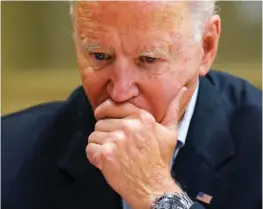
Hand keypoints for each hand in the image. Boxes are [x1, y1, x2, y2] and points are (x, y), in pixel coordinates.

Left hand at [86, 87, 186, 208]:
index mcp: (141, 117)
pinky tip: (106, 161)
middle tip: (116, 144)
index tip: (102, 116)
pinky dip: (94, 156)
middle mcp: (128, 126)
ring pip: (94, 135)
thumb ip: (173, 109)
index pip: (112, 105)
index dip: (103, 111)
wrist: (153, 186)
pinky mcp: (106, 154)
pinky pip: (90, 148)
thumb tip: (182, 89)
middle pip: (101, 121)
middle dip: (105, 132)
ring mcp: (116, 140)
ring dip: (100, 145)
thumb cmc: (159, 159)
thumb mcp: (169, 132)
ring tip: (113, 154)